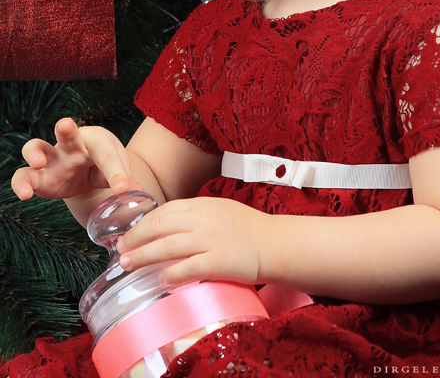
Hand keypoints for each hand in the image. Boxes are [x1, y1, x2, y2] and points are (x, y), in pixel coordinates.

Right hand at [11, 117, 142, 200]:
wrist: (87, 171)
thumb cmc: (103, 164)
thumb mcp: (118, 169)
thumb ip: (124, 179)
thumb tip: (135, 192)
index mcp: (96, 140)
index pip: (107, 154)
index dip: (116, 172)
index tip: (124, 189)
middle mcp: (71, 144)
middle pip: (66, 131)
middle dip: (65, 128)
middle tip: (65, 125)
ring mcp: (52, 158)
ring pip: (36, 146)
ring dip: (35, 151)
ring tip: (39, 161)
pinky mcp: (38, 176)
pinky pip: (23, 175)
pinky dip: (21, 183)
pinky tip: (24, 194)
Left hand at [116, 196, 267, 285]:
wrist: (274, 242)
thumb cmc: (247, 229)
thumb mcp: (218, 211)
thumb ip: (194, 215)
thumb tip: (165, 228)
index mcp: (202, 205)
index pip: (163, 211)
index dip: (141, 224)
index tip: (128, 236)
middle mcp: (203, 219)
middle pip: (159, 227)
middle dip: (135, 239)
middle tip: (120, 252)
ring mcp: (210, 239)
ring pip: (167, 246)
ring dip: (144, 256)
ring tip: (128, 265)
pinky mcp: (218, 261)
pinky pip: (187, 268)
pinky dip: (170, 274)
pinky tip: (159, 279)